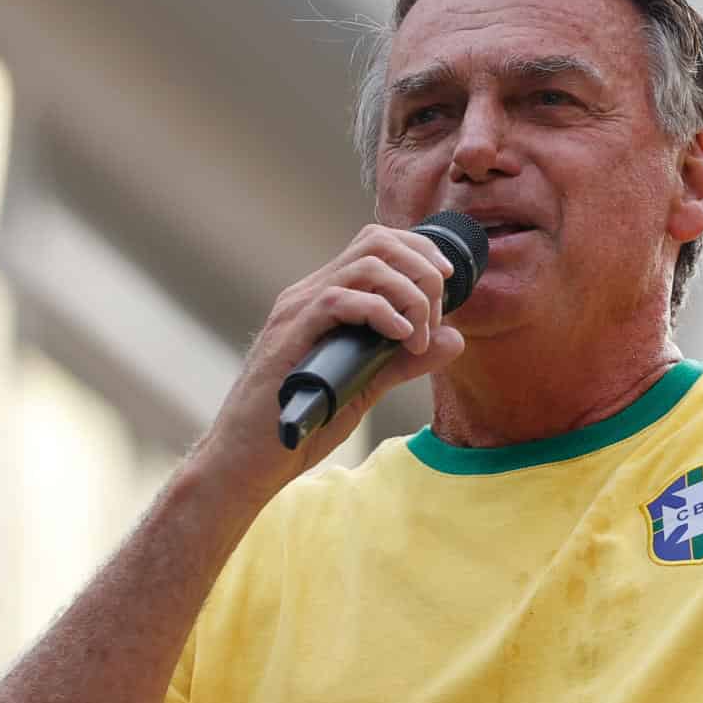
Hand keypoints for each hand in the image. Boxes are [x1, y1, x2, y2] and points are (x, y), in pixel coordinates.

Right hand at [192, 224, 466, 501]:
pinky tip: (400, 337)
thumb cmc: (303, 423)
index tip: (448, 284)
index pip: (377, 244)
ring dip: (408, 294)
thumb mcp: (368, 385)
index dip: (420, 252)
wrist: (249, 459)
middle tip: (435, 316)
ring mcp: (297, 311)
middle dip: (422, 270)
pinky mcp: (289, 335)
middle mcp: (310, 294)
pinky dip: (380, 312)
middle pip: (377, 242)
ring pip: (365, 265)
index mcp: (327, 298)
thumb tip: (453, 338)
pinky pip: (339, 300)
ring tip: (417, 336)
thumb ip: (407, 361)